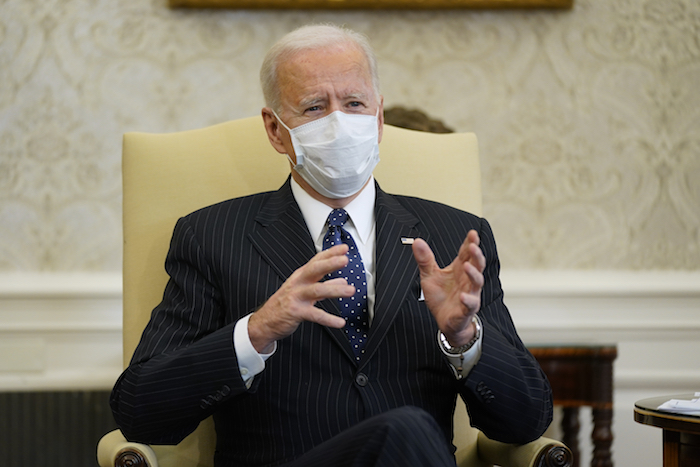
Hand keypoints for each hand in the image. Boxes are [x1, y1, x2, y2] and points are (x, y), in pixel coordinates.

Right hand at [248, 244, 352, 352]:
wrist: (265, 322)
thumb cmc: (285, 304)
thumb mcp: (304, 291)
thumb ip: (324, 285)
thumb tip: (342, 281)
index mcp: (301, 276)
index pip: (317, 260)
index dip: (330, 253)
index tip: (344, 248)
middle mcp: (298, 283)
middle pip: (315, 269)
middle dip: (330, 263)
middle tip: (345, 260)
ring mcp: (296, 297)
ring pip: (317, 290)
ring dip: (335, 289)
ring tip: (351, 291)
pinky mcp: (295, 312)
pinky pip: (314, 315)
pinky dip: (328, 319)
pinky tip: (340, 322)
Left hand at [411, 230, 485, 346]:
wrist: (444, 321)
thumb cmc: (441, 297)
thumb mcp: (429, 275)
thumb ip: (425, 259)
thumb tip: (417, 242)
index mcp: (459, 269)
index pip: (466, 254)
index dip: (470, 243)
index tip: (472, 233)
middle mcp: (467, 280)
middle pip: (476, 265)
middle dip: (477, 255)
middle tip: (473, 245)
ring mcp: (469, 294)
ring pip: (477, 282)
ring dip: (474, 273)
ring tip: (468, 266)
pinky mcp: (466, 309)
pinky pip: (470, 304)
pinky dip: (467, 300)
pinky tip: (463, 296)